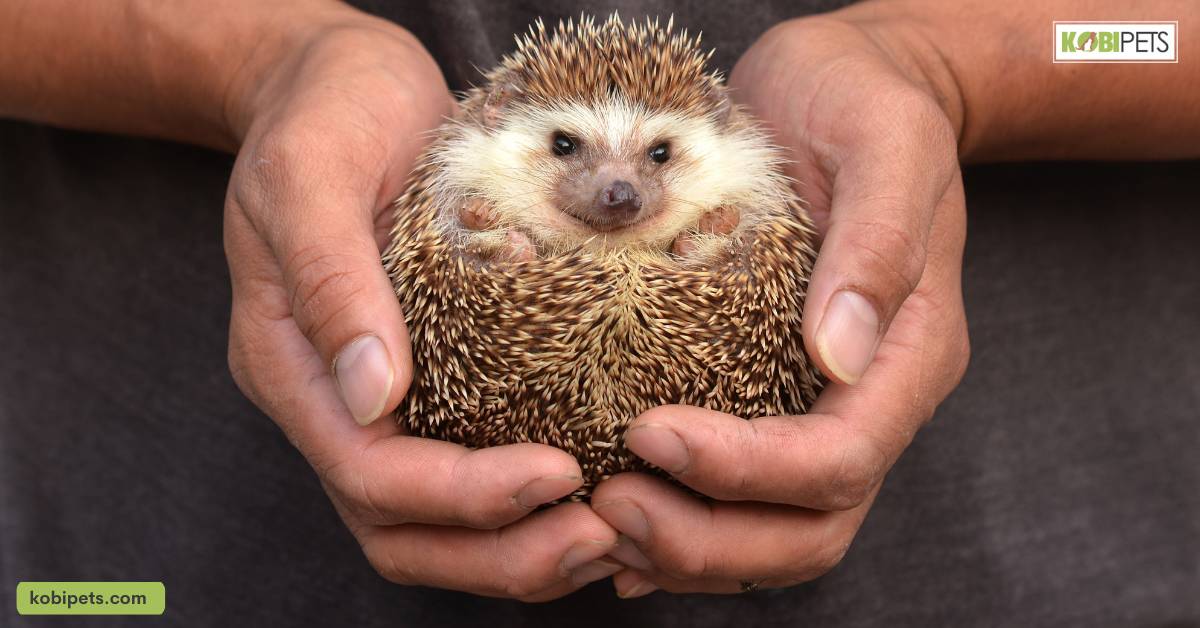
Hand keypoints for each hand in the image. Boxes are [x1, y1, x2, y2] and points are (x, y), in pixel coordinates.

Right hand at [222, 13, 618, 599]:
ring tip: (613, 534)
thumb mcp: (312, 172)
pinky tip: (600, 490)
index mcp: (292, 364)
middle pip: (402, 530)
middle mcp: (335, 400)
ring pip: (439, 525)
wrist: (348, 84)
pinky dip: (531, 505)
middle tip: (601, 536)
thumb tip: (371, 394)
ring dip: (520, 549)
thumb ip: (330, 279)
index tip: (556, 473)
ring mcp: (384, 398)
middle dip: (498, 551)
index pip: (367, 473)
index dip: (459, 495)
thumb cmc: (326, 112)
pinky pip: (475, 466)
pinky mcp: (436, 379)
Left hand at [593, 13, 970, 595]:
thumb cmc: (862, 99)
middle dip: (710, 539)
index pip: (840, 459)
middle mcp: (870, 399)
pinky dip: (678, 526)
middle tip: (611, 504)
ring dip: (686, 550)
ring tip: (598, 516)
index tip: (649, 433)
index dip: (747, 472)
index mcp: (909, 352)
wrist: (843, 86)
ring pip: (770, 535)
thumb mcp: (884, 139)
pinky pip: (736, 499)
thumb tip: (838, 356)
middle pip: (809, 530)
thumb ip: (879, 241)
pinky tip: (614, 525)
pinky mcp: (770, 397)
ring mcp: (821, 408)